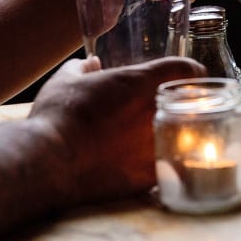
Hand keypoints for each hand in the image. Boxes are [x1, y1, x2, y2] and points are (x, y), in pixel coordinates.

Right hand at [29, 56, 205, 205]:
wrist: (49, 162)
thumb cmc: (56, 116)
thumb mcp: (65, 81)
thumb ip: (81, 68)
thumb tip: (90, 64)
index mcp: (139, 82)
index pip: (185, 69)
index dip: (190, 71)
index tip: (189, 77)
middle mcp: (153, 112)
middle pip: (191, 104)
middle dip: (187, 105)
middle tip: (176, 107)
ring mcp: (154, 146)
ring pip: (186, 137)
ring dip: (181, 134)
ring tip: (169, 136)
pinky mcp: (148, 176)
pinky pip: (171, 167)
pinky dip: (168, 163)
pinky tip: (157, 163)